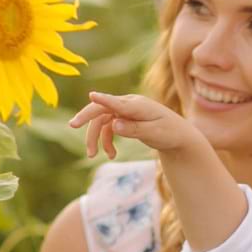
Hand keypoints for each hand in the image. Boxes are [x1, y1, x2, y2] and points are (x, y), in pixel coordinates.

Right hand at [68, 91, 206, 159]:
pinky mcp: (124, 119)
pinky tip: (111, 155)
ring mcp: (125, 111)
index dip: (103, 99)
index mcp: (138, 105)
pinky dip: (107, 141)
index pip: (117, 102)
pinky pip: (108, 128)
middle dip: (86, 117)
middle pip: (102, 108)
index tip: (92, 95)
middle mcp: (129, 105)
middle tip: (72, 125)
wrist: (178, 136)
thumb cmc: (169, 133)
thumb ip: (134, 129)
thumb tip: (114, 124)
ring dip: (95, 138)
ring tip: (92, 156)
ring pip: (102, 121)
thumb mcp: (154, 134)